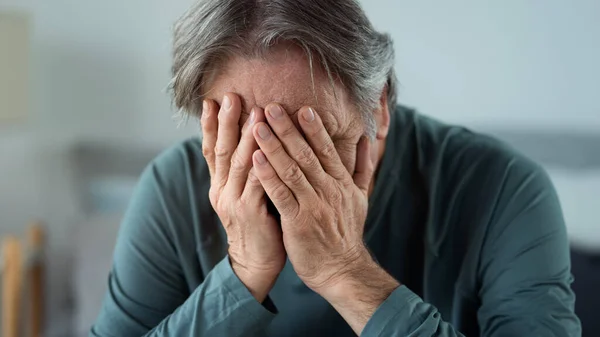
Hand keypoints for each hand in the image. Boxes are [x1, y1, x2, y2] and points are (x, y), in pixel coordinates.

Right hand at [201, 94, 285, 301]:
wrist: (255, 262)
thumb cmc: (257, 224)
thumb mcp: (244, 195)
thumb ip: (244, 172)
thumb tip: (250, 142)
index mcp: (220, 185)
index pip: (211, 149)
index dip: (210, 125)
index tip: (211, 100)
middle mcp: (222, 190)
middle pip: (222, 150)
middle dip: (226, 122)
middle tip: (231, 96)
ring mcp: (233, 201)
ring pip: (239, 163)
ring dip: (247, 137)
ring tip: (255, 113)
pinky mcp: (249, 212)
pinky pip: (256, 183)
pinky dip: (261, 164)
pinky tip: (267, 148)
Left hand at [250, 103, 375, 292]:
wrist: (342, 270)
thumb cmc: (346, 233)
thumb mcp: (360, 198)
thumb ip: (363, 167)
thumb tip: (368, 139)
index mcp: (341, 183)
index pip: (326, 149)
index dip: (314, 128)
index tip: (302, 107)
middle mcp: (328, 190)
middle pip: (306, 154)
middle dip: (287, 129)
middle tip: (271, 107)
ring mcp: (313, 206)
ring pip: (291, 170)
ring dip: (273, 146)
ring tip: (257, 126)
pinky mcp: (298, 222)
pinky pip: (281, 195)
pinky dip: (268, 176)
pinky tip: (255, 160)